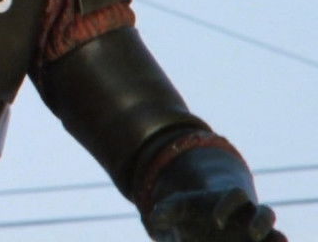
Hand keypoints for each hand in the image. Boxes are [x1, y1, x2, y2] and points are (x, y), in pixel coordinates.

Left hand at [148, 188, 284, 241]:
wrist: (207, 224)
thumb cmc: (192, 213)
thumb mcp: (178, 207)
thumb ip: (167, 209)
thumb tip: (155, 217)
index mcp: (230, 200)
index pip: (236, 195)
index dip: (228, 205)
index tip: (215, 220)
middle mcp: (250, 216)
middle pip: (266, 213)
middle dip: (262, 222)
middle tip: (253, 234)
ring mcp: (259, 235)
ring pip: (277, 236)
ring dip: (277, 241)